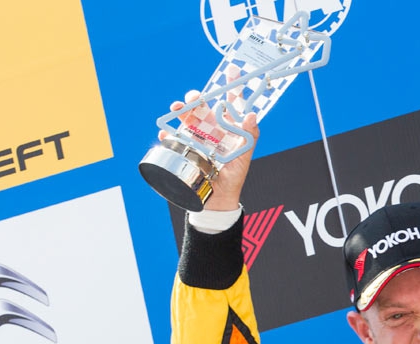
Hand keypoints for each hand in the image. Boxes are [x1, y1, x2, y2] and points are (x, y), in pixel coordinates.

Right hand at [159, 90, 259, 211]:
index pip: (232, 101)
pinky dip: (168, 134)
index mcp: (229, 126)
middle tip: (195, 96)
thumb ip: (249, 135)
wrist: (218, 198)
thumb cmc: (233, 176)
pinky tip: (166, 133)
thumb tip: (253, 115)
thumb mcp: (245, 155)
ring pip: (187, 116)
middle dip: (197, 97)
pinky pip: (173, 138)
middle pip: (203, 105)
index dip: (232, 85)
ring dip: (181, 109)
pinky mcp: (185, 148)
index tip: (232, 69)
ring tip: (178, 107)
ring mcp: (197, 136)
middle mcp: (212, 127)